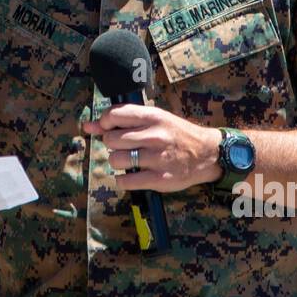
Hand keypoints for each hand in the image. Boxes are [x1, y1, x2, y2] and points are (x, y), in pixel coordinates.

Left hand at [82, 105, 221, 192]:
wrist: (208, 154)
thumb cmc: (177, 134)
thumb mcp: (155, 119)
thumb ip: (123, 120)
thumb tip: (88, 126)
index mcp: (153, 117)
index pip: (114, 115)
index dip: (104, 123)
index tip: (108, 129)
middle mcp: (154, 136)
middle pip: (111, 140)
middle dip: (112, 144)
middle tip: (124, 146)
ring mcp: (157, 158)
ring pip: (116, 160)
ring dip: (117, 162)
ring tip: (129, 161)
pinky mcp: (159, 179)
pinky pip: (125, 181)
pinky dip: (122, 180)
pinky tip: (131, 175)